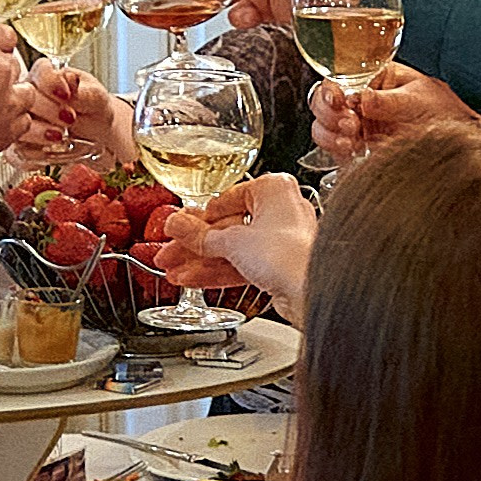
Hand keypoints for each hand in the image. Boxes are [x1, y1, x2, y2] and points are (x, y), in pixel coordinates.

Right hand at [14, 63, 137, 162]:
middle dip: (47, 111)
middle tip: (69, 119)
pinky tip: (48, 154)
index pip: (40, 72)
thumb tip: (71, 82)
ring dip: (38, 134)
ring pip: (17, 127)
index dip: (51, 84)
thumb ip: (84, 92)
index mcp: (46, 76)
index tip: (66, 95)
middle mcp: (28, 96)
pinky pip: (17, 152)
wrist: (98, 132)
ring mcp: (22, 120)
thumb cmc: (94, 107)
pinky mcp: (22, 143)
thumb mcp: (96, 98)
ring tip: (60, 137)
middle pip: (24, 99)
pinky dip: (33, 155)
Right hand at [155, 174, 316, 322]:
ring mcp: (281, 241)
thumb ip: (199, 235)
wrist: (311, 291)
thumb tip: (177, 225)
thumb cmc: (288, 255)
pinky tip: (193, 279)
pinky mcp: (279, 267)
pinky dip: (217, 272)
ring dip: (201, 261)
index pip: (225, 199)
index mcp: (274, 189)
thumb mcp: (232, 241)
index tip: (176, 227)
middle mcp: (281, 211)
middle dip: (194, 244)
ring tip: (174, 271)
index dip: (197, 217)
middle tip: (168, 252)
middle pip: (227, 226)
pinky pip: (242, 265)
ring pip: (232, 249)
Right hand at [310, 62, 474, 158]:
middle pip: (323, 103)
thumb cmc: (446, 114)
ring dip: (330, 134)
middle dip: (329, 114)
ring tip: (352, 140)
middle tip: (351, 123)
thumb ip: (386, 100)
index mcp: (373, 78)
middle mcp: (360, 100)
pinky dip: (337, 151)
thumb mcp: (418, 100)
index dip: (330, 89)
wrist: (461, 145)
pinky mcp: (359, 149)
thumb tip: (358, 97)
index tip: (339, 101)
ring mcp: (358, 125)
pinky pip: (335, 150)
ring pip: (323, 127)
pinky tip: (352, 151)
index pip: (337, 78)